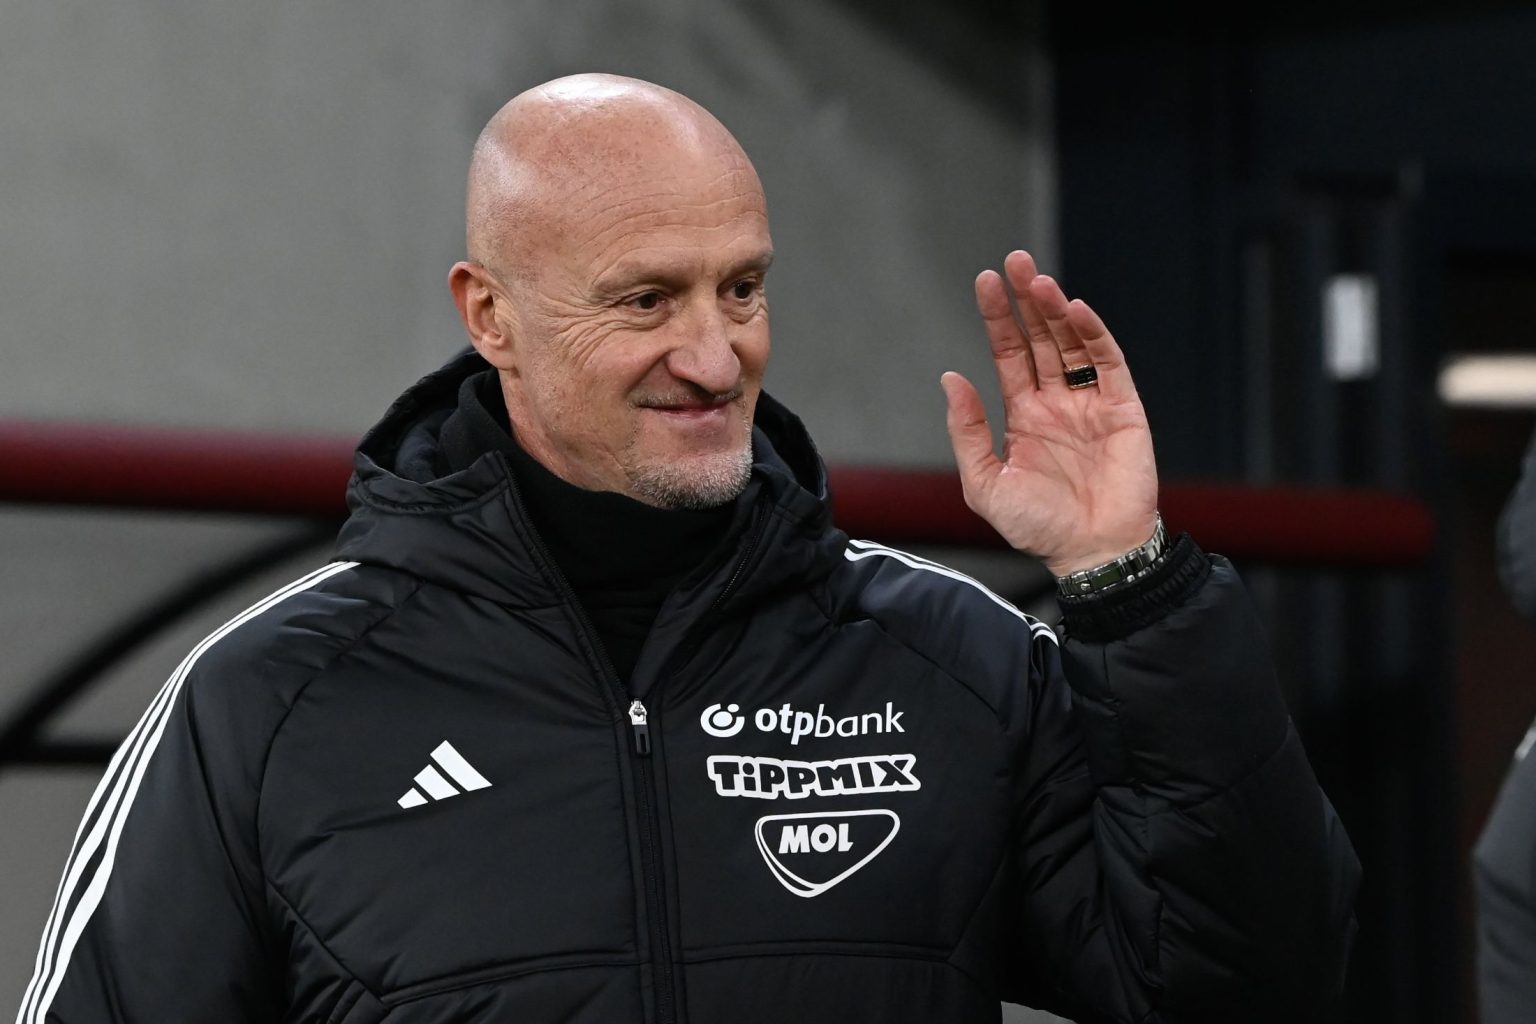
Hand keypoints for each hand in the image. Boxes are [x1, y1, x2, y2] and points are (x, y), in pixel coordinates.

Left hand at [941, 250, 1158, 575]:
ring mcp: (1090, 403)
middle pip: (1041, 337)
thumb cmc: (1039, 527)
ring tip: (1038, 281)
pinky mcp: (1123, 409)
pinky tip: (1075, 311)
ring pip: (1073, 343)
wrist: (1092, 554)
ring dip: (1056, 310)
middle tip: (1013, 260)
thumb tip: (950, 378)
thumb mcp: (985, 483)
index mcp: (1024, 415)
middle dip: (1026, 300)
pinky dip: (1094, 335)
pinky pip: (1108, 364)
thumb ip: (967, 431)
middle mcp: (1057, 402)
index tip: (985, 281)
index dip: (998, 317)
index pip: (1009, 353)